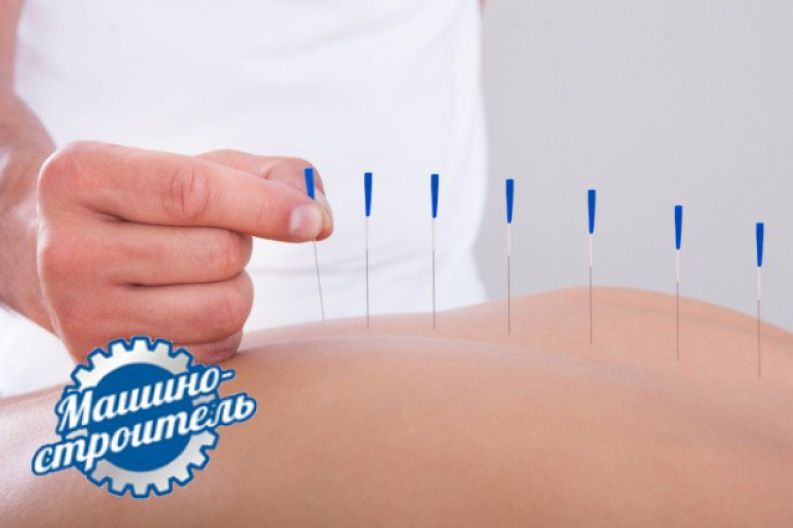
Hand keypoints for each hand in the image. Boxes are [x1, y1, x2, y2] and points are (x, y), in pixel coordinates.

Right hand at [35, 142, 331, 361]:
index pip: (191, 193)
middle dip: (240, 243)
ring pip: (223, 309)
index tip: (312, 220)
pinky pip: (213, 352)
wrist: (53, 257)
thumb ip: (265, 174)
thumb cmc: (144, 204)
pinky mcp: (108, 368)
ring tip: (193, 274)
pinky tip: (180, 309)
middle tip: (205, 237)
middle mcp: (67, 252)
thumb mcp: (187, 166)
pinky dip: (221, 329)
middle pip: (219, 254)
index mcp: (79, 179)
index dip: (265, 206)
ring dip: (235, 289)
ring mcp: (81, 319)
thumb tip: (320, 217)